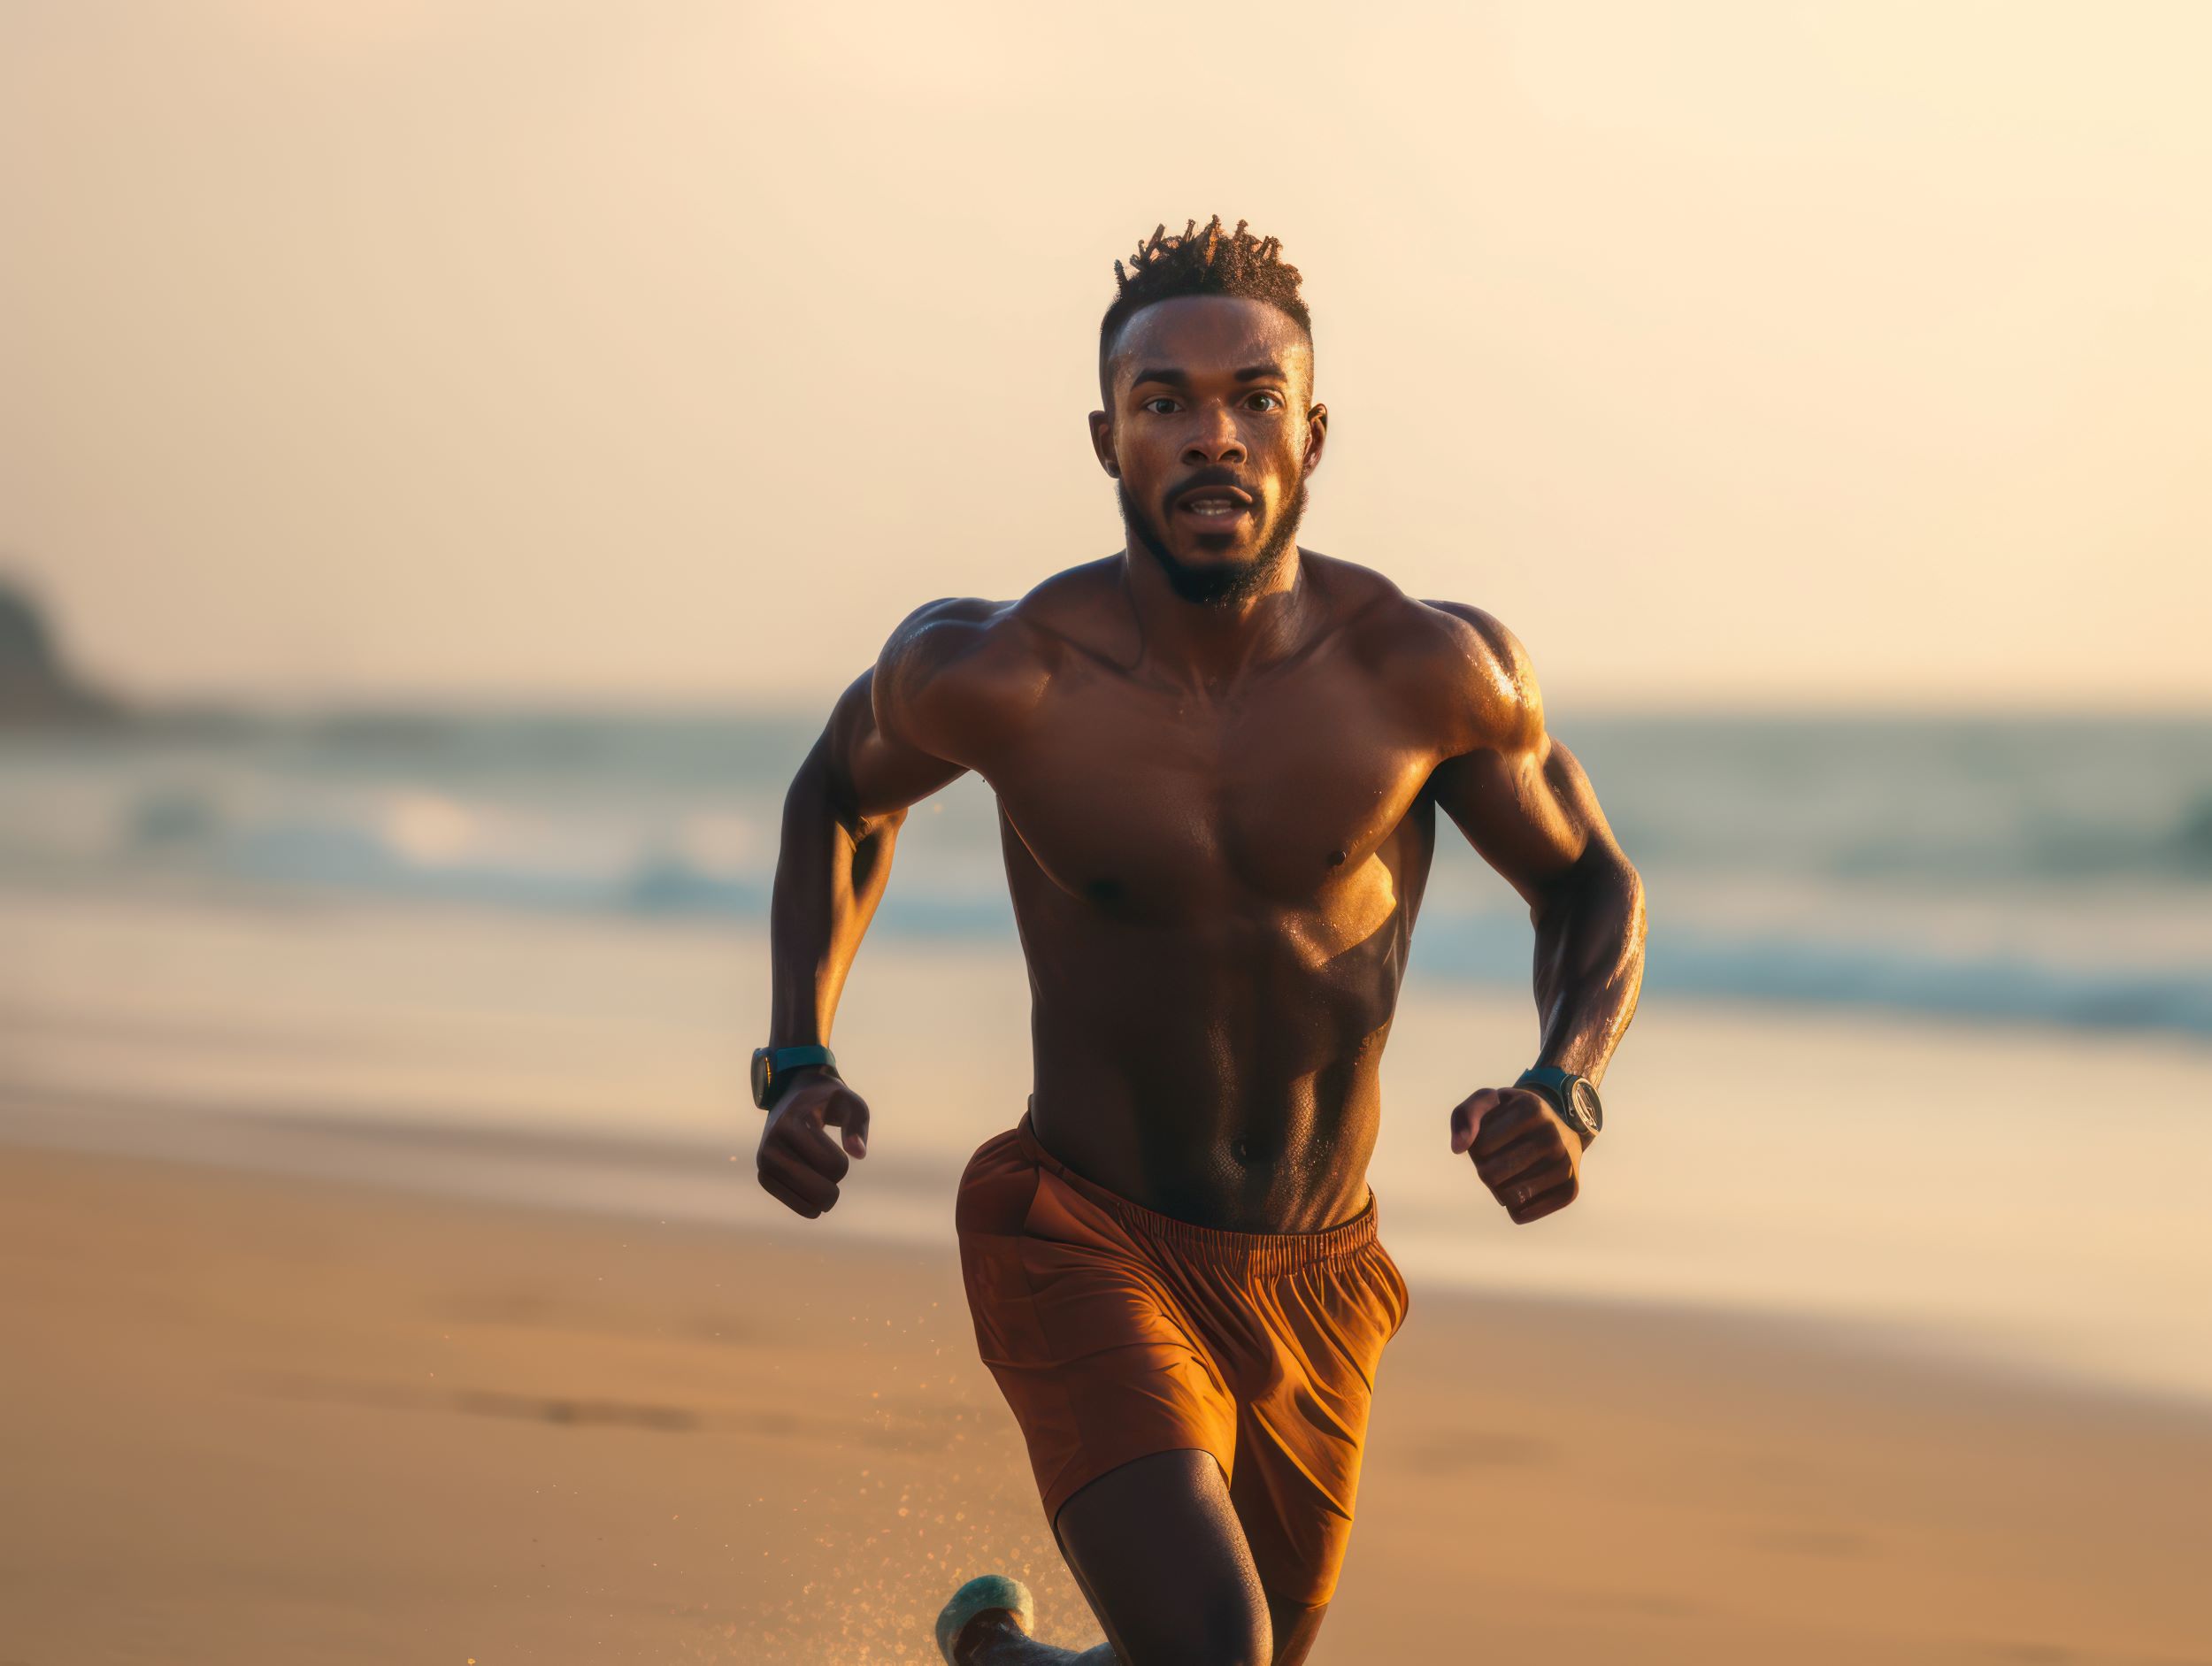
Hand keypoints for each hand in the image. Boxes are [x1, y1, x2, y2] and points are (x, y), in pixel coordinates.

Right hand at [754, 1068, 870, 1218]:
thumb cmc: (827, 1100)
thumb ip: (857, 1125)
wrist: (791, 1096)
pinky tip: (814, 1194)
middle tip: (835, 1173)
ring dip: (824, 1197)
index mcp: (792, 1125)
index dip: (843, 1162)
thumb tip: (859, 1153)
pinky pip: (796, 1206)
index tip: (836, 1148)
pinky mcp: (763, 1177)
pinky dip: (811, 1205)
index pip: (833, 1166)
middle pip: (820, 1190)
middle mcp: (772, 1145)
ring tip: (824, 1181)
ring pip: (809, 1203)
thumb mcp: (849, 1102)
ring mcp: (764, 1163)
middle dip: (835, 1186)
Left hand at [1449, 1085, 1585, 1224]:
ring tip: (1513, 1172)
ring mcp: (1566, 1164)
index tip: (1494, 1135)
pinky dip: (1513, 1207)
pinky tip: (1523, 1190)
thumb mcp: (1489, 1102)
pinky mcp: (1571, 1191)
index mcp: (1531, 1109)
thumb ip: (1466, 1116)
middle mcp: (1553, 1136)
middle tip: (1500, 1157)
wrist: (1562, 1127)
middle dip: (1485, 1169)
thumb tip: (1457, 1148)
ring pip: (1506, 1198)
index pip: (1480, 1147)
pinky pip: (1522, 1215)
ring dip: (1498, 1189)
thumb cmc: (1513, 1117)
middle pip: (1490, 1175)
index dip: (1478, 1146)